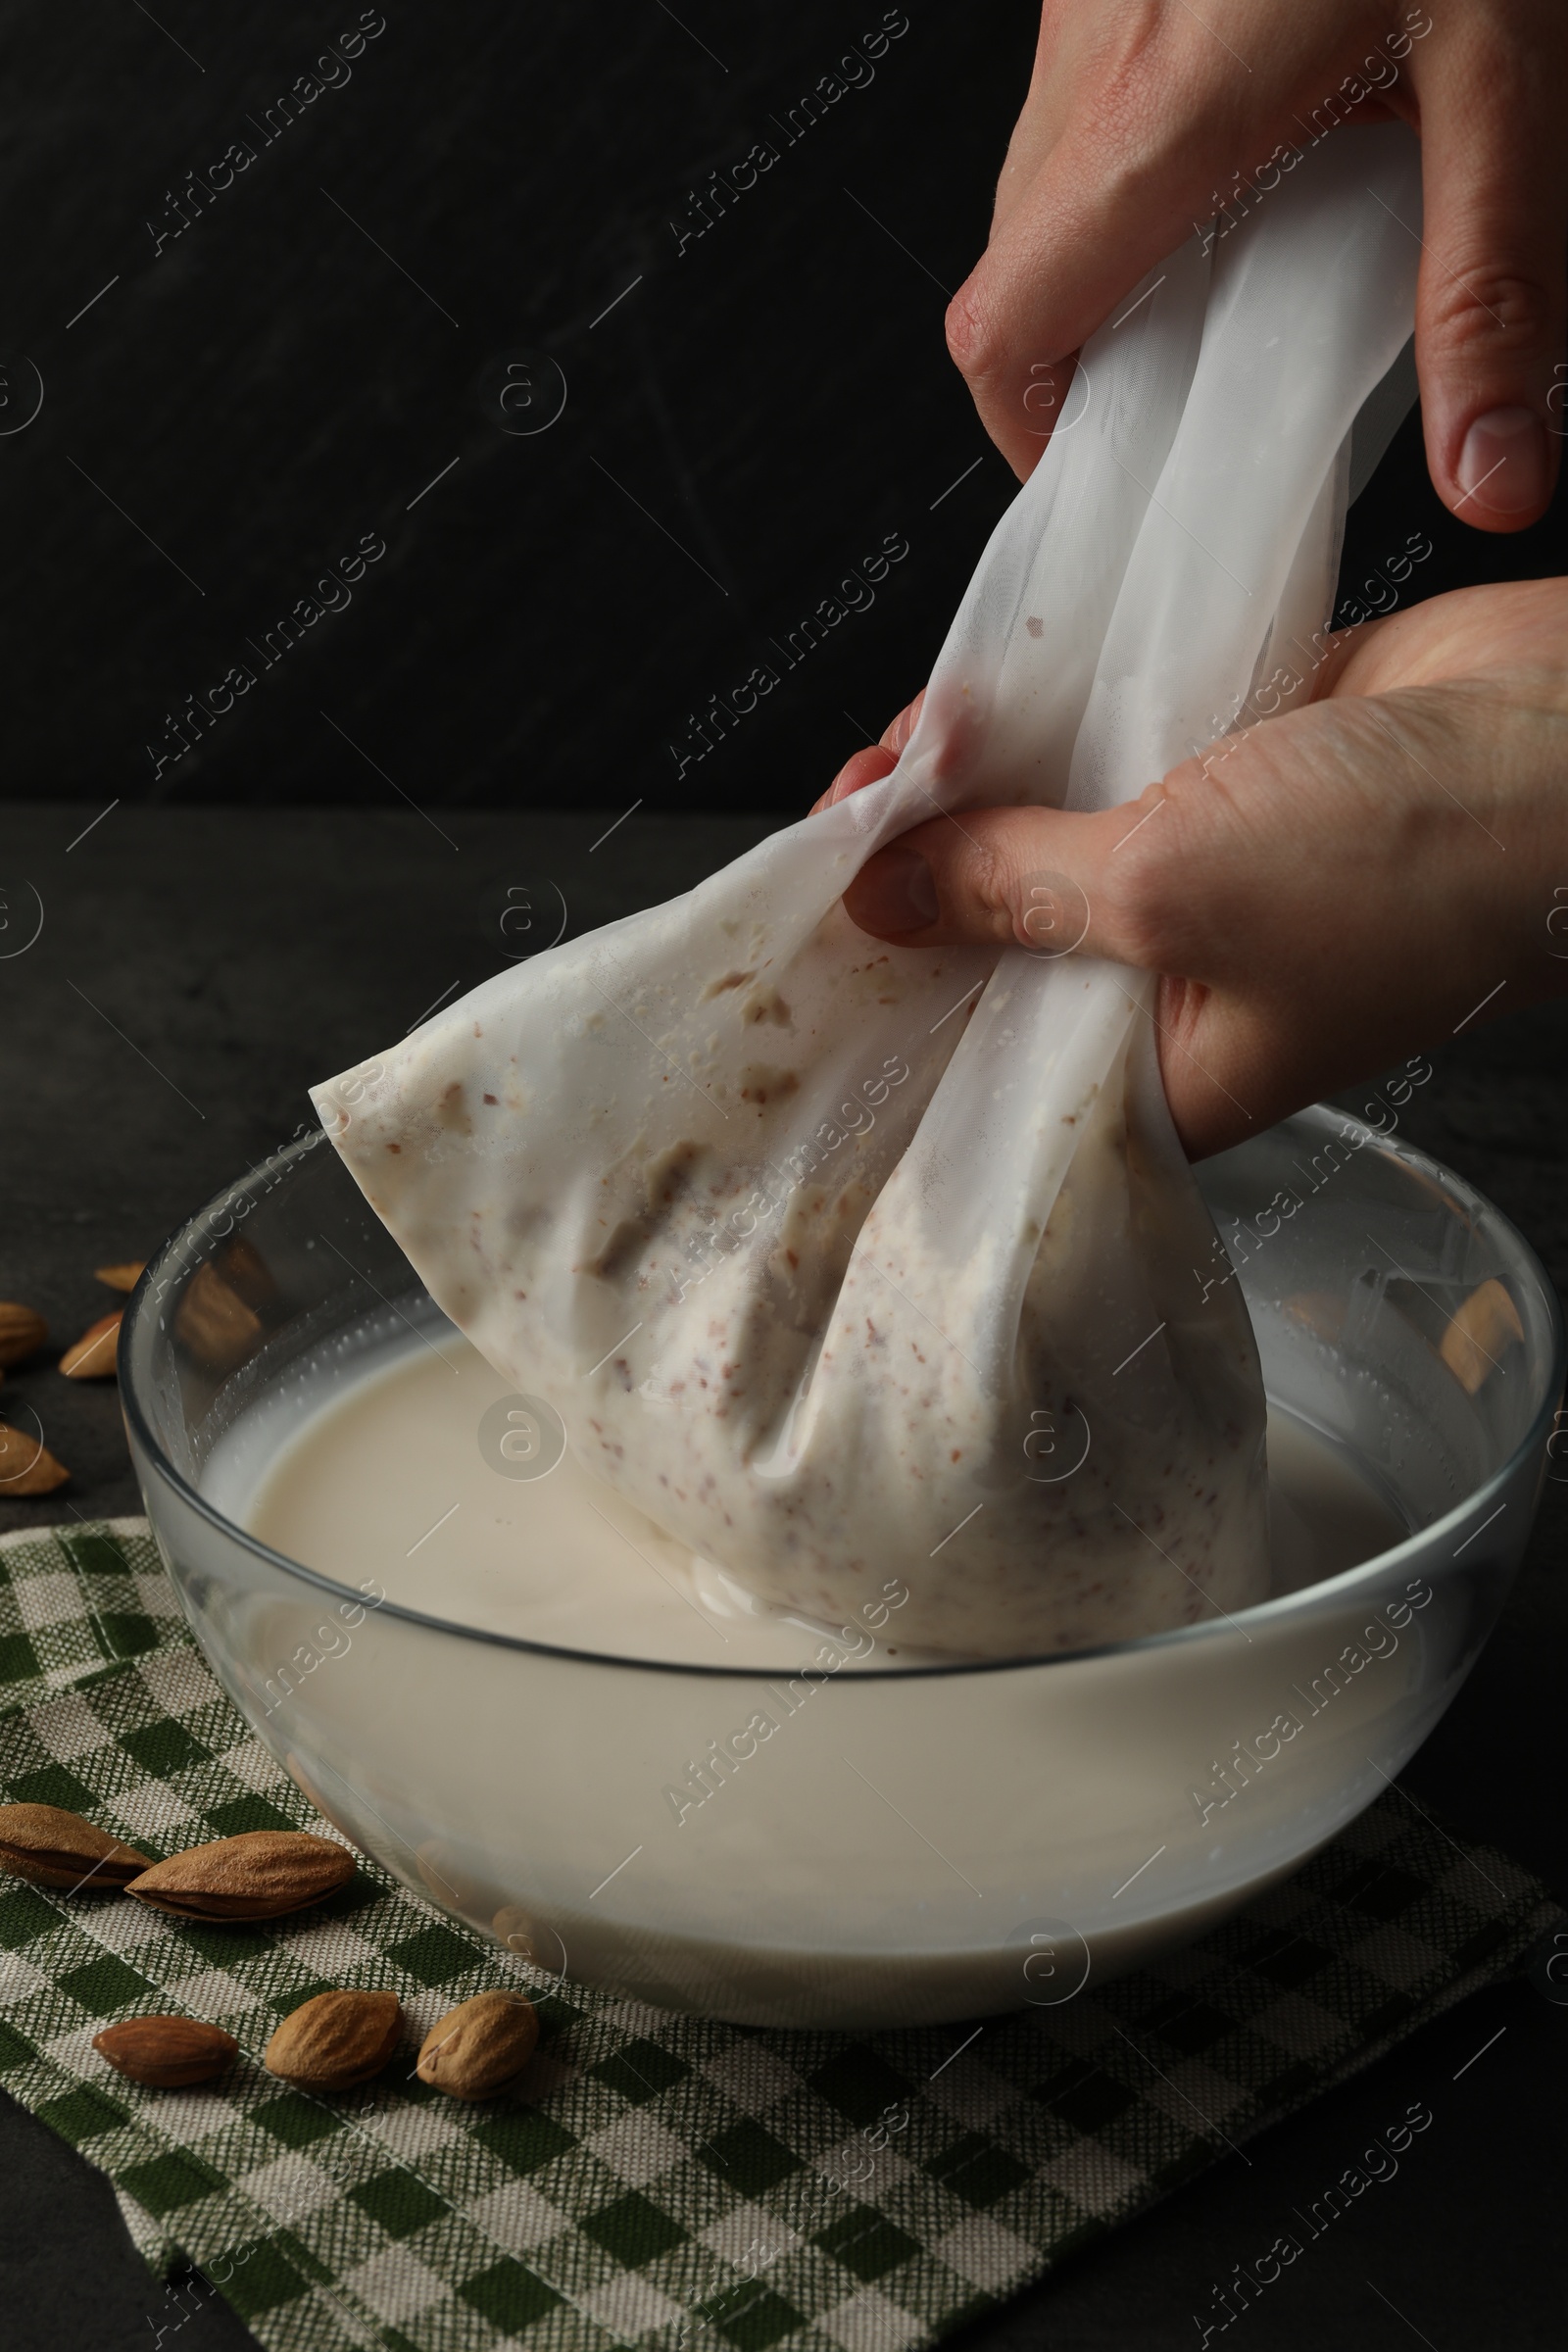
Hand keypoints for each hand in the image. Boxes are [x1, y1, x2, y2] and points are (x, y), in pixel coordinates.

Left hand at [822, 580, 1567, 1156]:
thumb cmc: (1413, 874)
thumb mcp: (1167, 892)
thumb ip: (1011, 887)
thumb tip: (885, 893)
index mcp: (1161, 1070)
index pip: (984, 1050)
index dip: (896, 990)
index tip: (813, 933)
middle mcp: (1171, 978)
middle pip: (1000, 932)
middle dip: (920, 873)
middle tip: (849, 816)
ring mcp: (1201, 862)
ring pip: (1044, 827)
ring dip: (972, 783)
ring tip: (899, 749)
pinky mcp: (1229, 759)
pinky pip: (1103, 741)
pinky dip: (1043, 714)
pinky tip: (973, 696)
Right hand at [947, 1, 1567, 530]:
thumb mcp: (1508, 70)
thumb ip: (1494, 285)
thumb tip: (1490, 468)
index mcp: (1171, 103)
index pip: (1009, 326)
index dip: (1029, 428)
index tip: (1100, 469)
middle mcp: (1100, 39)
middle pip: (1022, 259)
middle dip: (1095, 340)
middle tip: (1205, 369)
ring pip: (1051, 172)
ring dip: (1126, 238)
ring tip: (1253, 235)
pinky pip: (1091, 84)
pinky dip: (1150, 146)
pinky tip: (1262, 120)